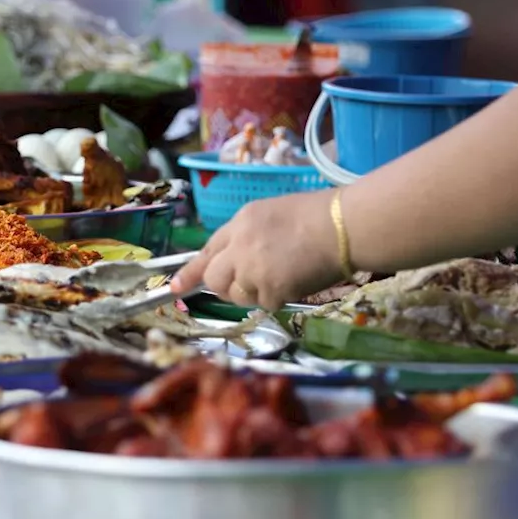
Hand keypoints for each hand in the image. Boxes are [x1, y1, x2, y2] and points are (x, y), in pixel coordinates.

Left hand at [171, 190, 342, 311]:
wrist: (342, 227)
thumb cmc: (317, 215)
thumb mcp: (272, 214)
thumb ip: (249, 236)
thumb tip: (239, 259)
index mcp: (240, 222)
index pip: (208, 249)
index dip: (191, 270)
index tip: (175, 286)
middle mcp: (239, 246)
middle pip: (215, 278)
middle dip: (224, 285)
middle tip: (248, 283)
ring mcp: (252, 270)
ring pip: (238, 295)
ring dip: (254, 292)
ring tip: (282, 275)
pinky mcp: (269, 292)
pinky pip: (264, 304)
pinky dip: (278, 298)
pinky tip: (295, 281)